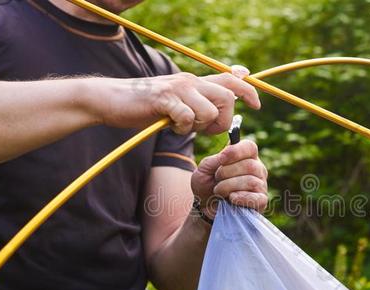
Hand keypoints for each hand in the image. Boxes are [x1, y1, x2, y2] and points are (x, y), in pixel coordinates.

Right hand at [90, 67, 259, 133]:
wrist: (112, 100)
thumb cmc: (147, 107)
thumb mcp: (177, 102)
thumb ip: (199, 103)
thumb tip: (221, 111)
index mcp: (195, 82)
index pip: (231, 80)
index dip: (249, 91)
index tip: (257, 105)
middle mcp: (190, 81)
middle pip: (226, 99)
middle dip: (223, 120)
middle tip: (207, 128)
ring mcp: (178, 89)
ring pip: (209, 112)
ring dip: (199, 126)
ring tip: (183, 126)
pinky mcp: (165, 100)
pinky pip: (187, 118)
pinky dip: (181, 128)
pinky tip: (170, 125)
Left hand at [191, 140, 267, 218]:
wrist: (205, 207)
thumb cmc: (206, 184)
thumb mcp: (204, 169)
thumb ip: (216, 159)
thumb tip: (229, 151)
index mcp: (246, 156)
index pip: (249, 147)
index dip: (236, 151)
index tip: (222, 159)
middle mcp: (257, 169)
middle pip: (249, 165)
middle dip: (227, 173)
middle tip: (216, 179)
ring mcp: (261, 185)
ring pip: (251, 181)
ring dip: (229, 186)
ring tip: (219, 191)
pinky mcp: (261, 201)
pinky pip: (256, 198)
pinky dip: (241, 198)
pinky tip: (231, 198)